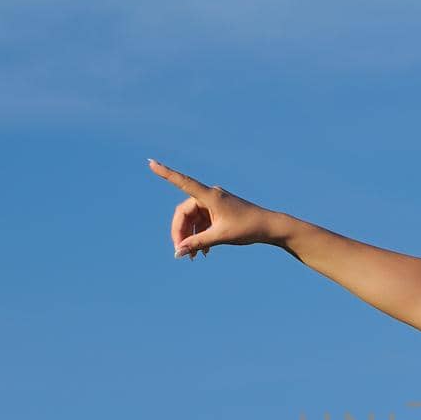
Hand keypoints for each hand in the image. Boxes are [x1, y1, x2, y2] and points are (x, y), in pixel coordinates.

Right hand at [148, 159, 289, 257]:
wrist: (269, 227)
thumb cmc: (248, 228)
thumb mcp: (220, 237)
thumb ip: (197, 243)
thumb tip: (178, 252)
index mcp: (210, 196)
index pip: (183, 182)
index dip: (165, 173)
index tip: (150, 163)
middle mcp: (210, 196)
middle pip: (184, 212)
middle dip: (181, 232)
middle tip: (180, 251)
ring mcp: (214, 204)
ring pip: (193, 219)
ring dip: (190, 237)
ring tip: (192, 256)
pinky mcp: (218, 211)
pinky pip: (202, 222)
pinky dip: (200, 235)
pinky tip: (203, 252)